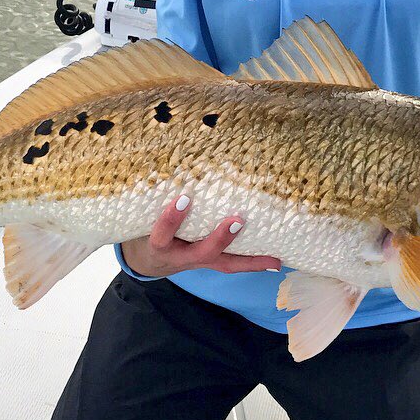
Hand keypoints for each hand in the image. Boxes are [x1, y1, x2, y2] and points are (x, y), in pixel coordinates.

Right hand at [120, 194, 281, 277]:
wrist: (148, 260)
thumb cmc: (147, 226)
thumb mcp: (143, 215)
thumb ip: (154, 195)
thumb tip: (168, 154)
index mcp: (159, 244)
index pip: (162, 234)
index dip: (172, 219)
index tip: (184, 199)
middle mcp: (179, 256)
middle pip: (201, 253)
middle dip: (220, 238)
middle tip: (237, 220)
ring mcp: (197, 261)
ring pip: (223, 263)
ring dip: (248, 259)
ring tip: (273, 256)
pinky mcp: (210, 262)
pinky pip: (232, 265)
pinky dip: (254, 264)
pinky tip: (276, 260)